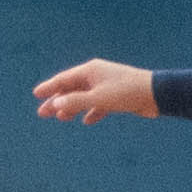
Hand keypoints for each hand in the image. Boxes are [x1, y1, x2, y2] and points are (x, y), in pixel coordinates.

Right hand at [31, 58, 156, 122]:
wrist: (155, 94)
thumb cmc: (126, 92)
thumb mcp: (98, 98)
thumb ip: (75, 102)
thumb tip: (55, 104)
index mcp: (90, 71)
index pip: (63, 79)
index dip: (49, 87)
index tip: (36, 94)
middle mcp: (96, 76)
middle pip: (71, 89)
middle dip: (57, 101)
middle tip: (42, 113)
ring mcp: (106, 85)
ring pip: (84, 97)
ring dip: (71, 108)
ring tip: (60, 118)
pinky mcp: (116, 96)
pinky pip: (98, 104)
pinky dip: (91, 112)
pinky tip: (86, 121)